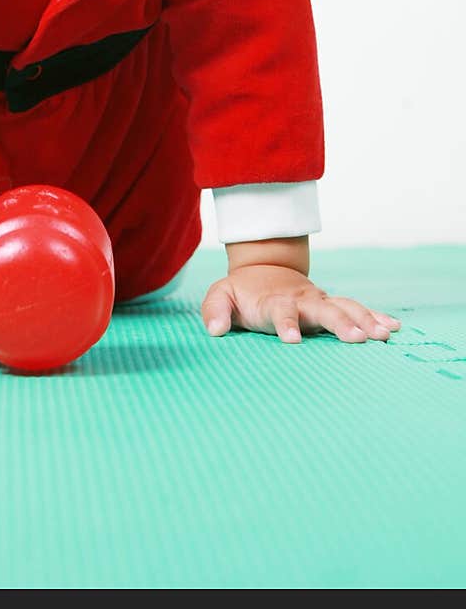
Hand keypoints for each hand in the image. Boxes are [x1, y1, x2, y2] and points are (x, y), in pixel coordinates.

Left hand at [201, 264, 401, 343]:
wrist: (265, 269)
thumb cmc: (242, 291)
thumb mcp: (221, 295)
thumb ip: (215, 310)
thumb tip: (214, 331)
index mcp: (275, 302)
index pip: (281, 313)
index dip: (286, 325)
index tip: (292, 340)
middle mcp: (303, 301)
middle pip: (324, 311)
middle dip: (341, 324)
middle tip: (358, 339)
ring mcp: (320, 302)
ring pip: (346, 308)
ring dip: (365, 320)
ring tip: (384, 335)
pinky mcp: (332, 305)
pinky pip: (358, 310)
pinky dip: (376, 317)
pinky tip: (394, 328)